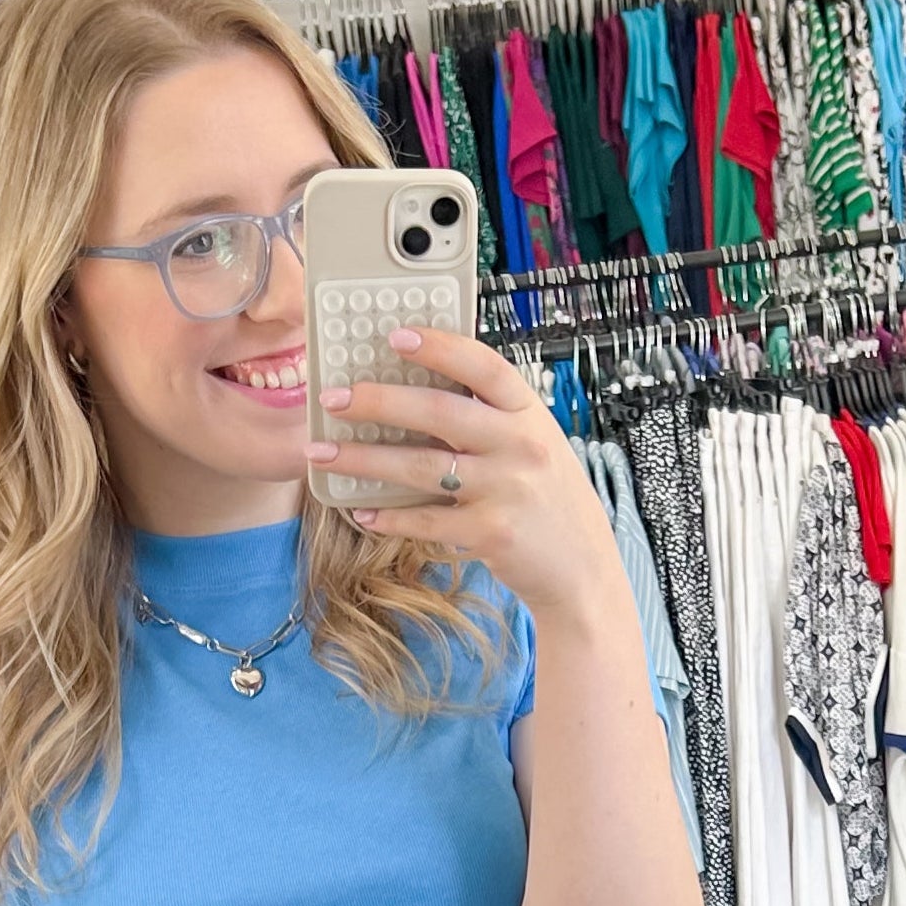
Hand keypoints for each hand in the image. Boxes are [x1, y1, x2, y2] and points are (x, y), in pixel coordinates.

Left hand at [308, 326, 623, 625]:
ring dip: (364, 459)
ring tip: (322, 452)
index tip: (395, 335)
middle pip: (439, 412)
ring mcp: (506, 490)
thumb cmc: (548, 500)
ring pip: (421, 467)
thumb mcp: (534, 445)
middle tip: (332, 397)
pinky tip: (361, 510)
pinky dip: (389, 516)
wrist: (582, 569)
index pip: (483, 366)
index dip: (440, 347)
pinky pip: (425, 521)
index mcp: (529, 414)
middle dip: (378, 401)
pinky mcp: (491, 533)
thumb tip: (417, 394)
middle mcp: (520, 446)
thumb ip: (491, 420)